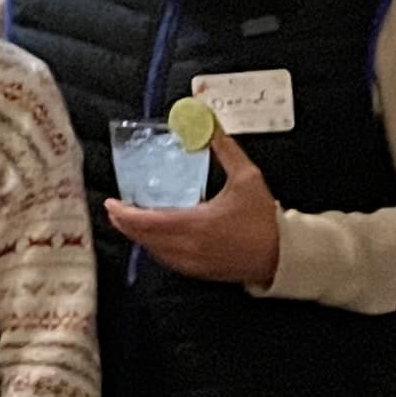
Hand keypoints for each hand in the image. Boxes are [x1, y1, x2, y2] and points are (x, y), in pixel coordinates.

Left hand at [108, 126, 283, 288]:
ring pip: (153, 251)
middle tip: (115, 210)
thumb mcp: (247, 177)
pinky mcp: (199, 272)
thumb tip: (209, 124)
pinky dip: (155, 248)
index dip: (125, 214)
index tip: (111, 203)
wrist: (284, 254)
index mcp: (195, 224)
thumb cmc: (264, 217)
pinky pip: (167, 260)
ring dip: (139, 236)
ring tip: (131, 221)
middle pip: (144, 238)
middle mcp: (188, 246)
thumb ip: (225, 150)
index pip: (148, 222)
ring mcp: (192, 263)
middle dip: (125, 224)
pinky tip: (155, 238)